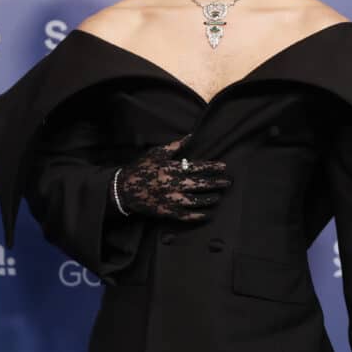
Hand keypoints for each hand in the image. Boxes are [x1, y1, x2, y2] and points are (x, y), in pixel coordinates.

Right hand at [112, 133, 232, 219]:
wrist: (124, 189)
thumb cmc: (141, 168)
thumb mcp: (156, 153)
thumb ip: (175, 146)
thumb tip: (191, 136)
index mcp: (172, 169)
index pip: (197, 167)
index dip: (212, 167)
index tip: (223, 167)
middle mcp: (173, 184)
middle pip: (200, 184)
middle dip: (216, 183)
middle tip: (228, 182)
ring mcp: (171, 200)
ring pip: (196, 201)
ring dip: (209, 199)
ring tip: (218, 196)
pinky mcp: (167, 212)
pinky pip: (186, 216)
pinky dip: (198, 215)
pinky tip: (207, 213)